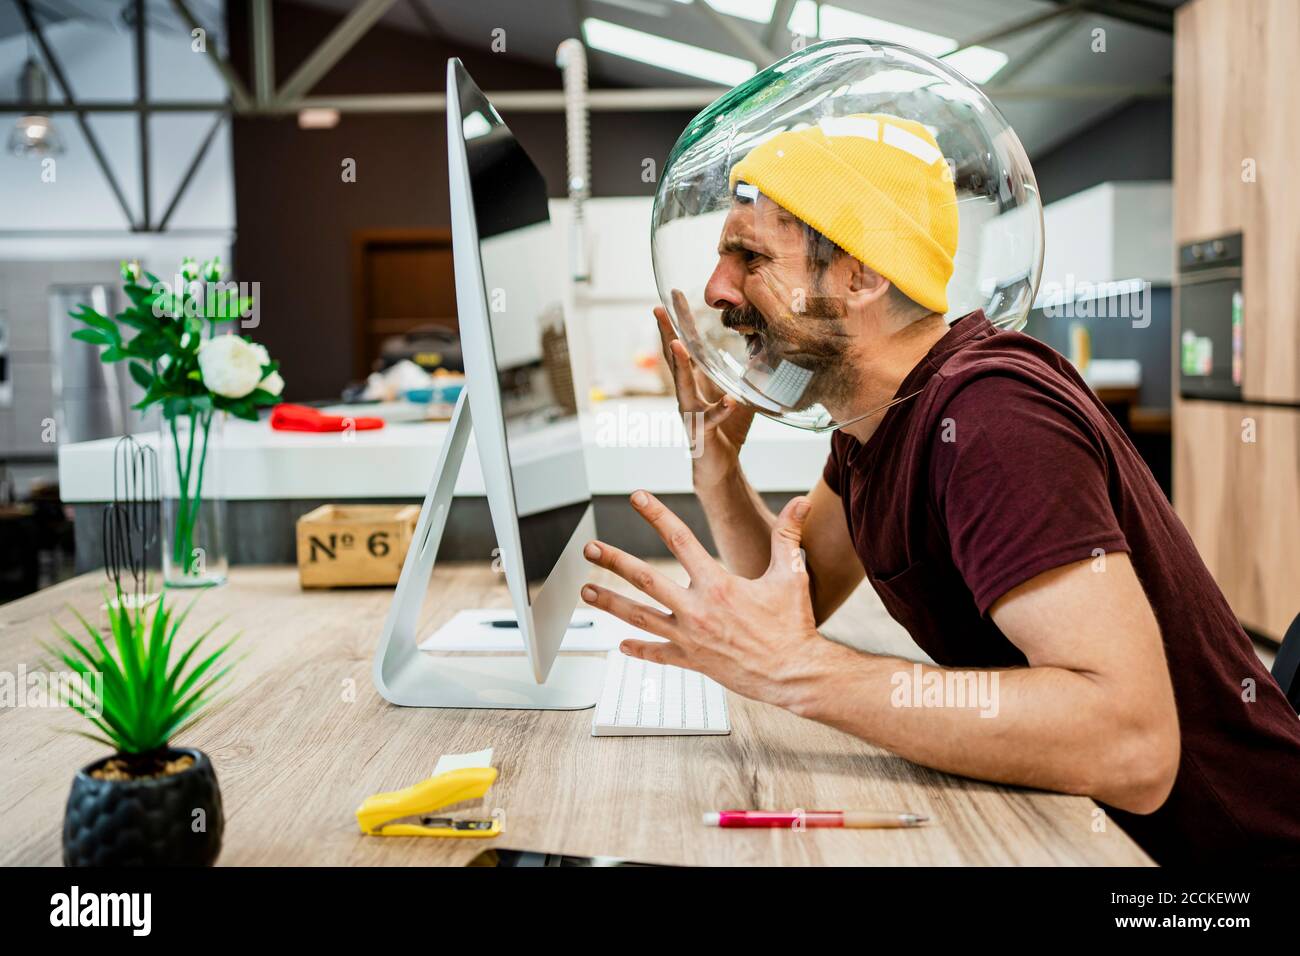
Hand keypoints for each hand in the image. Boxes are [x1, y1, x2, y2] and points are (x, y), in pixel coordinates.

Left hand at [579, 490, 829, 708]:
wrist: (793, 674)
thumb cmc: (793, 625)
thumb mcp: (791, 575)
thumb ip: (787, 536)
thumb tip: (800, 502)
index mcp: (717, 584)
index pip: (680, 540)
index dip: (656, 516)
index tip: (637, 498)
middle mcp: (696, 610)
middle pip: (646, 579)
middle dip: (614, 561)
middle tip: (589, 549)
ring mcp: (690, 637)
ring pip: (640, 616)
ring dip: (611, 602)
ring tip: (586, 590)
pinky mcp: (692, 661)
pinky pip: (659, 654)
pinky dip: (639, 649)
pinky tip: (620, 644)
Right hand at [656, 291, 754, 487]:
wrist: (719, 468)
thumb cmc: (727, 431)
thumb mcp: (741, 394)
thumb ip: (748, 374)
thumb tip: (768, 350)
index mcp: (696, 382)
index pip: (686, 347)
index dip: (680, 322)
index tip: (674, 295)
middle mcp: (687, 395)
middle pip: (674, 359)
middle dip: (666, 333)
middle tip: (658, 308)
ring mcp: (690, 415)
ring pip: (683, 387)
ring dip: (680, 365)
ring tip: (677, 345)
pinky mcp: (701, 434)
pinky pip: (710, 420)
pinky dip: (721, 410)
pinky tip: (730, 401)